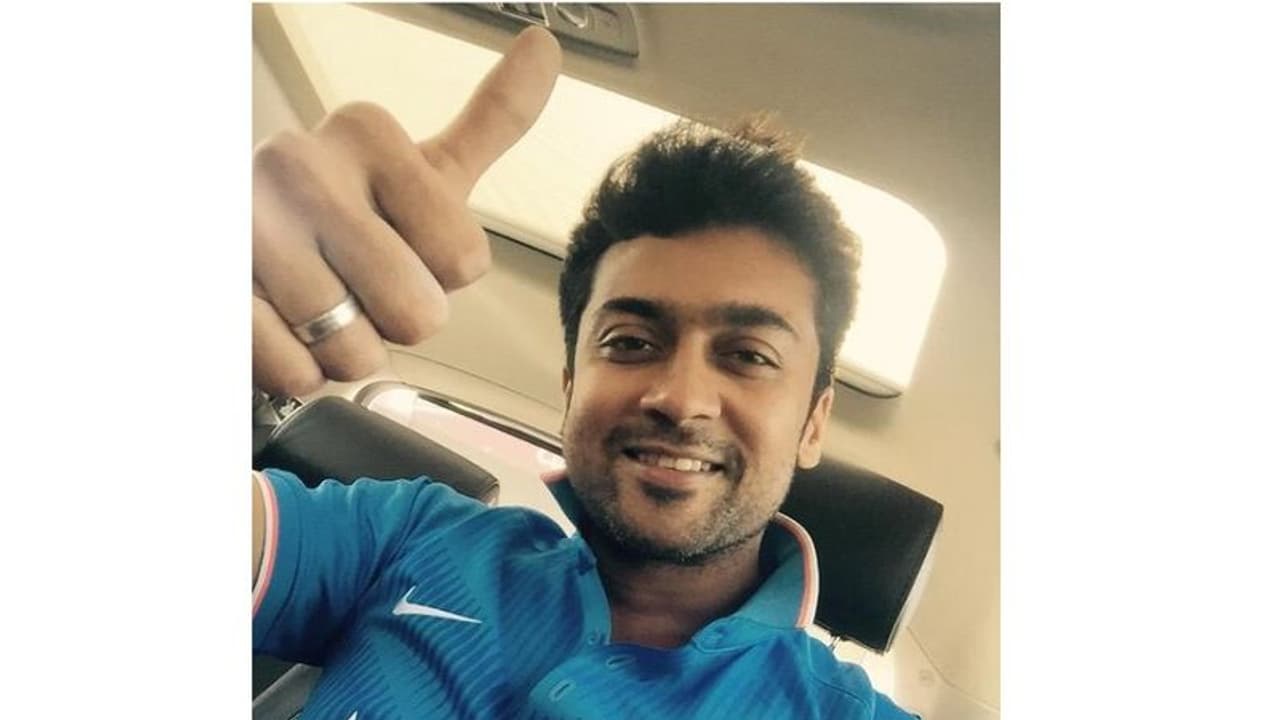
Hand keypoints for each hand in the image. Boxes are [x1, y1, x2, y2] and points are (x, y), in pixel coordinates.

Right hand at [252, 27, 560, 396]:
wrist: (232, 235)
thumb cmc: (339, 210)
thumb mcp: (420, 168)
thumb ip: (492, 119)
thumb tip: (545, 47)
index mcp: (367, 132)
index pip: (465, 259)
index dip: (436, 275)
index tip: (396, 243)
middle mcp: (301, 164)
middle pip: (419, 312)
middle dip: (393, 320)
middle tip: (356, 284)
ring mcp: (247, 224)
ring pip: (357, 351)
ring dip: (343, 350)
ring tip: (314, 304)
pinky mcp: (213, 286)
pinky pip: (295, 371)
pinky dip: (297, 370)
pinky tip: (279, 327)